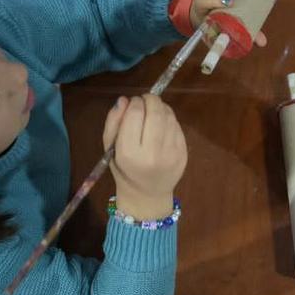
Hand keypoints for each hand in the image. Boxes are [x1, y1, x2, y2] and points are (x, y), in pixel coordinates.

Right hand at [103, 94, 186, 219]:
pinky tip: (162, 124)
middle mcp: (152, 153)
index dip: (135, 102)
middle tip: (145, 100)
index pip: (135, 114)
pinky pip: (177, 126)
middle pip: (156, 112)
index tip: (133, 102)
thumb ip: (113, 122)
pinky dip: (169, 119)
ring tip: (153, 111)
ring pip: (169, 117)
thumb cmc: (124, 169)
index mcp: (129, 153)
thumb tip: (124, 100)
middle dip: (150, 100)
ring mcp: (171, 154)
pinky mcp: (183, 154)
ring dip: (161, 108)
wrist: (148, 194)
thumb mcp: (110, 147)